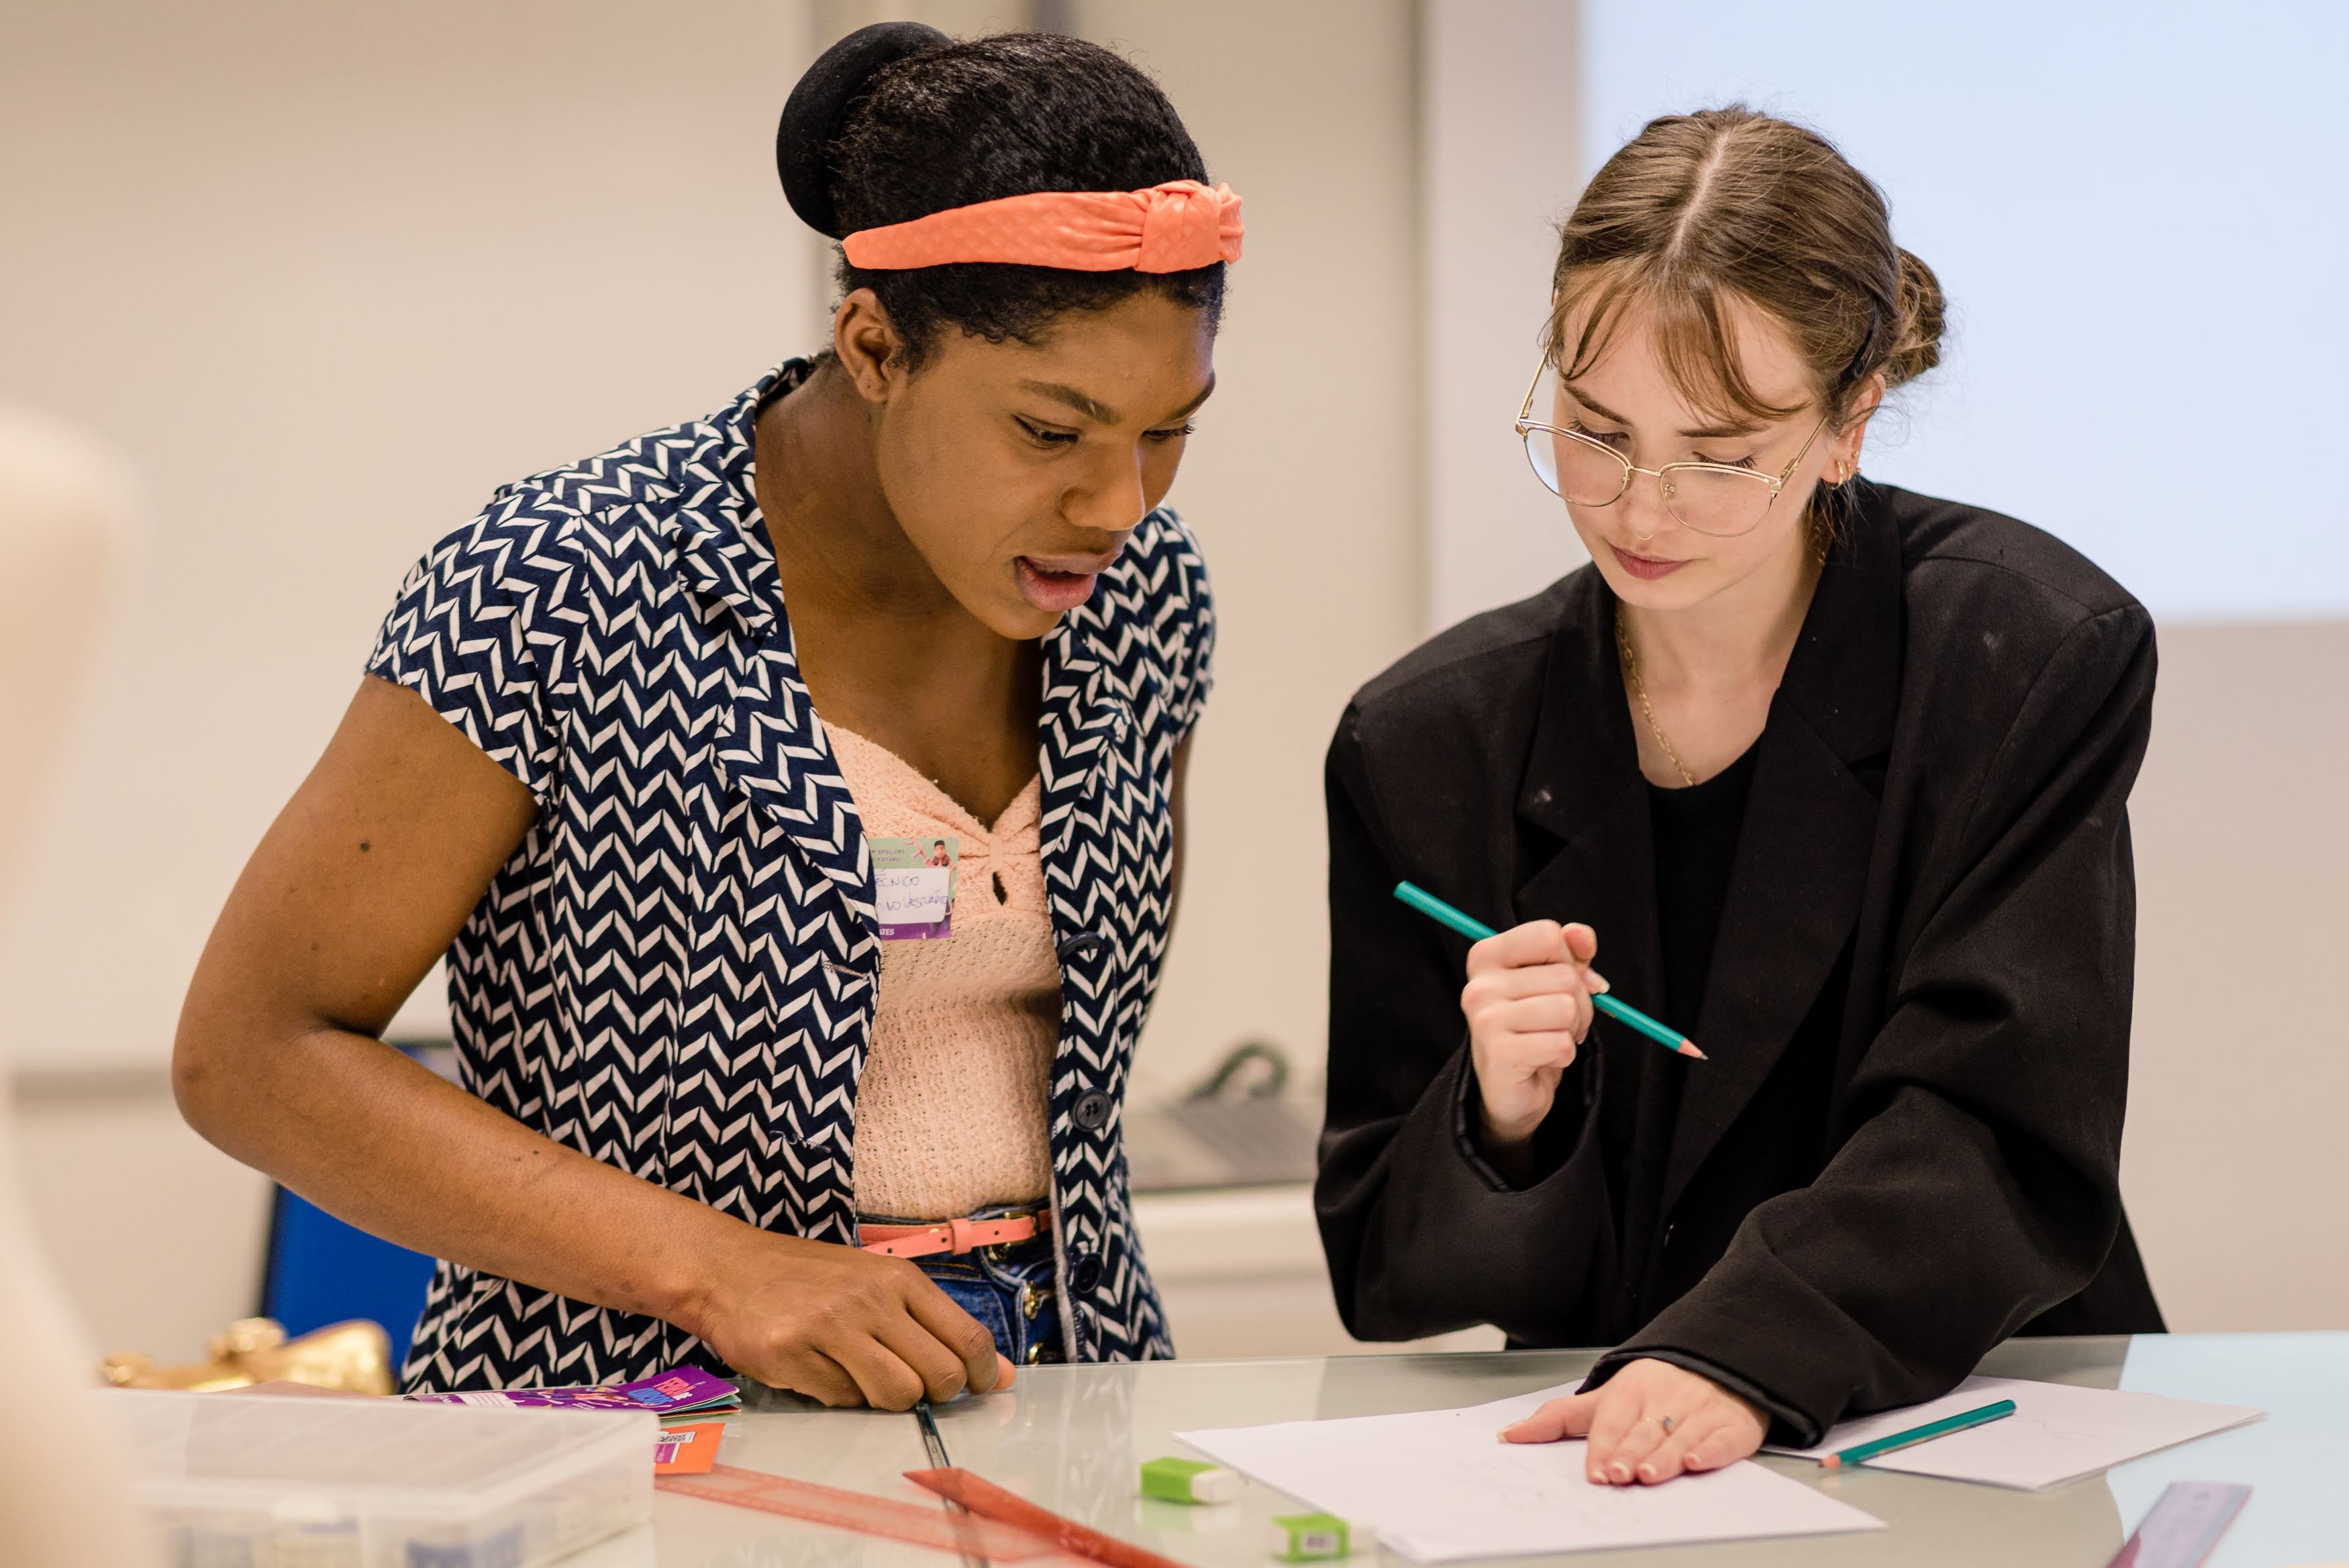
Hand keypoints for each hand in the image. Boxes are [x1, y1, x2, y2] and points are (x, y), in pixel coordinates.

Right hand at [681, 1228, 1012, 1409]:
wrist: (728, 1267)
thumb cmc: (809, 1278)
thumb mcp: (876, 1283)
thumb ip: (934, 1325)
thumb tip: (999, 1373)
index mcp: (898, 1278)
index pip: (967, 1337)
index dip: (982, 1374)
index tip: (978, 1387)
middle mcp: (869, 1299)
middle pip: (939, 1376)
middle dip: (934, 1395)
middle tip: (911, 1386)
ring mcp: (828, 1326)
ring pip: (896, 1395)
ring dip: (886, 1401)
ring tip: (861, 1376)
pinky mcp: (790, 1353)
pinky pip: (840, 1401)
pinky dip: (837, 1395)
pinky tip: (818, 1367)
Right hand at [1461, 919, 1606, 1151]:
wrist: (1510, 1089)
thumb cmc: (1532, 1028)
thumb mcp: (1552, 982)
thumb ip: (1569, 952)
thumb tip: (1581, 934)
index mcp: (1486, 957)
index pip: (1547, 934)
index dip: (1568, 961)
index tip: (1558, 985)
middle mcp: (1479, 985)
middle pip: (1565, 976)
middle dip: (1579, 1004)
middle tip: (1559, 1023)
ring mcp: (1485, 1019)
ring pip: (1567, 1009)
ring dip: (1572, 1031)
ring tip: (1551, 1039)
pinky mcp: (1498, 1054)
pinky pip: (1561, 1043)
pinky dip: (1564, 1055)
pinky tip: (1544, 1059)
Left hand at [1499, 1358, 1764, 1484]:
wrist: (1718, 1360)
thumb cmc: (1656, 1385)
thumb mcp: (1607, 1396)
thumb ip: (1560, 1418)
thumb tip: (1509, 1435)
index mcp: (1632, 1389)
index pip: (1613, 1421)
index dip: (1604, 1447)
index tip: (1595, 1471)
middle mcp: (1666, 1399)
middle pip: (1644, 1432)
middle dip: (1630, 1454)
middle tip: (1617, 1475)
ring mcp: (1701, 1411)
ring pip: (1680, 1438)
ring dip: (1664, 1457)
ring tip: (1649, 1475)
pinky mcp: (1733, 1425)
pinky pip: (1723, 1439)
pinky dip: (1711, 1450)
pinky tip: (1697, 1461)